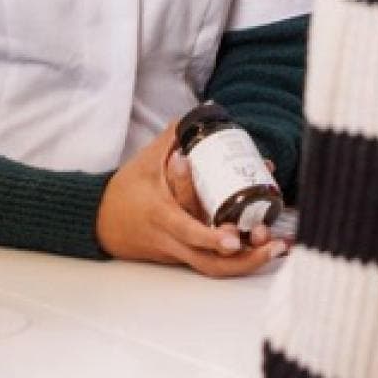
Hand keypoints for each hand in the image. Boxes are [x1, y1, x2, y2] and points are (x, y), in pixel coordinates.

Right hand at [96, 125, 287, 276]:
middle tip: (272, 245)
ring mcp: (178, 252)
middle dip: (244, 260)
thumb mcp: (146, 160)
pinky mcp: (182, 257)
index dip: (211, 238)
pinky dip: (237, 259)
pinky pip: (210, 262)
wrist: (100, 223)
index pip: (188, 230)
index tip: (234, 238)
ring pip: (213, 268)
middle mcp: (172, 239)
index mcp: (162, 215)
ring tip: (276, 248)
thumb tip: (206, 110)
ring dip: (247, 263)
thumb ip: (175, 136)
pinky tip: (262, 247)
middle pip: (209, 262)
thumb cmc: (125, 190)